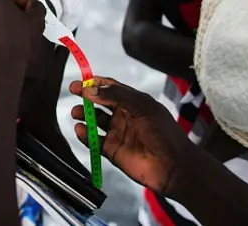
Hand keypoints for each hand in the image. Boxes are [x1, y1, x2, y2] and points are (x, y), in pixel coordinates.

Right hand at [70, 77, 191, 196]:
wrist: (173, 166)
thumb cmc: (164, 132)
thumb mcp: (142, 106)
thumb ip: (116, 94)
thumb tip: (90, 90)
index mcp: (133, 102)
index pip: (111, 88)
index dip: (96, 83)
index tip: (82, 80)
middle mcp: (123, 116)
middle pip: (99, 102)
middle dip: (86, 96)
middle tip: (73, 92)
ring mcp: (117, 133)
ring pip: (94, 121)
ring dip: (84, 115)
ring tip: (76, 112)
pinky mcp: (112, 150)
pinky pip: (93, 141)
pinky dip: (84, 135)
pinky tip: (80, 129)